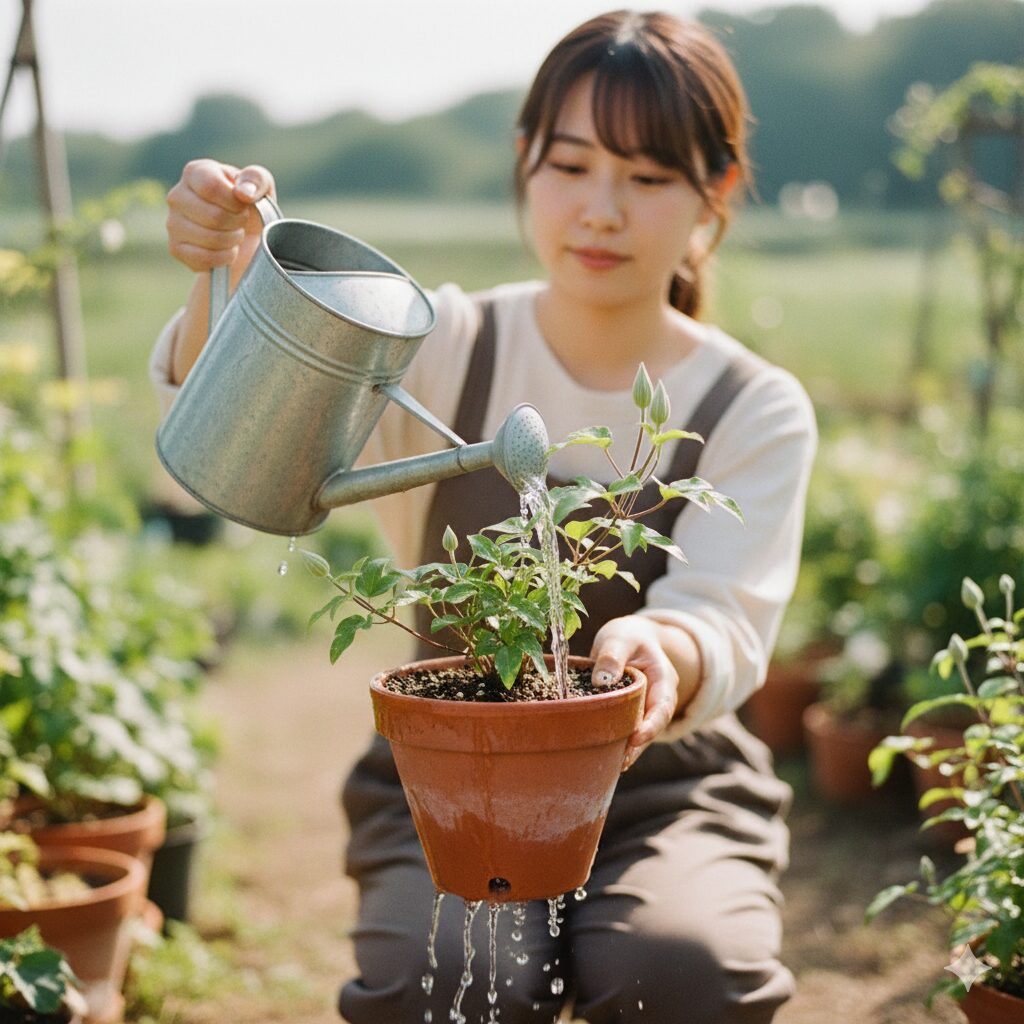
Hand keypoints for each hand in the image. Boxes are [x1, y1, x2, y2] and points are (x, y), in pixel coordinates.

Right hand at [166, 159, 275, 272]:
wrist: (247, 240)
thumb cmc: (251, 208)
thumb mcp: (262, 187)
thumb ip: (256, 179)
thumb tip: (243, 193)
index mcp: (195, 172)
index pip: (210, 187)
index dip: (234, 202)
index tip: (244, 205)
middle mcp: (177, 195)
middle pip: (213, 216)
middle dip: (237, 223)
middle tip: (241, 222)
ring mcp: (173, 223)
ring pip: (211, 238)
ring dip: (233, 240)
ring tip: (235, 234)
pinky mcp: (176, 249)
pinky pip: (204, 258)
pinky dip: (225, 257)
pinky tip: (228, 250)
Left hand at [590, 616, 681, 770]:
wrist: (631, 637)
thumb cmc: (627, 636)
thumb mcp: (619, 638)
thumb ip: (611, 656)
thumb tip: (601, 682)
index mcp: (663, 678)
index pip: (662, 706)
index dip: (651, 725)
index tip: (635, 739)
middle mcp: (659, 697)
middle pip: (654, 726)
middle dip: (639, 745)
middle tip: (621, 761)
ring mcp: (648, 707)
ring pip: (642, 732)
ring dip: (630, 748)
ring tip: (614, 765)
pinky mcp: (634, 712)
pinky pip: (630, 729)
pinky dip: (621, 742)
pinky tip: (607, 757)